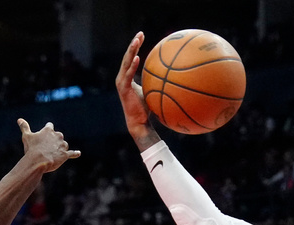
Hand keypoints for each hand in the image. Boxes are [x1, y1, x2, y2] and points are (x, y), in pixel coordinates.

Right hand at [17, 119, 80, 173]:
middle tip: (48, 147)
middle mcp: (58, 136)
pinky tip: (78, 153)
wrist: (38, 161)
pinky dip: (75, 153)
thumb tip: (19, 119)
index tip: (47, 130)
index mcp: (48, 130)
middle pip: (58, 136)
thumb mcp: (26, 136)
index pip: (50, 126)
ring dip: (60, 148)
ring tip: (53, 154)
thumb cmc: (31, 149)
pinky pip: (72, 153)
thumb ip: (24, 127)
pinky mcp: (66, 154)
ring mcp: (62, 145)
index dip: (48, 129)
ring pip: (64, 145)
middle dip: (54, 140)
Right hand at [115, 31, 160, 149]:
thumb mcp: (152, 91)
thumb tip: (172, 74)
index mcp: (127, 76)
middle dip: (133, 43)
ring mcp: (121, 82)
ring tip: (137, 40)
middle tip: (140, 33)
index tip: (142, 36)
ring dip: (131, 50)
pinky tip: (138, 57)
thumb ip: (156, 81)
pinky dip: (133, 66)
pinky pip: (128, 74)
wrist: (139, 122)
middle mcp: (122, 77)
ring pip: (126, 62)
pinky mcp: (123, 88)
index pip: (131, 57)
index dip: (136, 46)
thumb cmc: (147, 109)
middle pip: (127, 56)